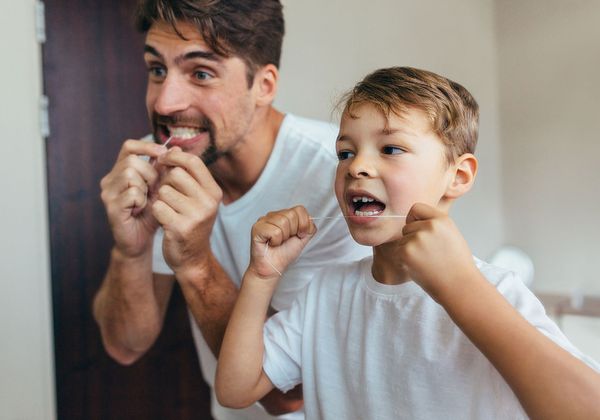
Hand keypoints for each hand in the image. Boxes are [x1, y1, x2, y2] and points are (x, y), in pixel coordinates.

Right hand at [100, 139, 166, 257]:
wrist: (141, 240)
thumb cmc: (150, 213)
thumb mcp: (160, 188)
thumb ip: (165, 170)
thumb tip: (176, 148)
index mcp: (120, 171)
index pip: (128, 147)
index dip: (146, 146)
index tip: (163, 153)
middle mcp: (110, 179)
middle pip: (132, 161)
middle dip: (150, 173)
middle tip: (155, 189)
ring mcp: (108, 193)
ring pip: (130, 174)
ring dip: (145, 187)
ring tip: (146, 200)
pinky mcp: (110, 206)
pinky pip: (131, 193)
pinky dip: (141, 200)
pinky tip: (140, 209)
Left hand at [151, 148, 222, 275]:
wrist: (192, 258)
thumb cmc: (190, 222)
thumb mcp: (195, 197)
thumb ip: (185, 173)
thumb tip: (173, 147)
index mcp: (214, 191)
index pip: (193, 162)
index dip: (174, 157)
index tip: (163, 160)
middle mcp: (209, 202)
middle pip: (176, 174)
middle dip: (165, 182)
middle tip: (166, 194)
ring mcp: (196, 216)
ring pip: (164, 191)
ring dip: (160, 198)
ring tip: (167, 210)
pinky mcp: (180, 228)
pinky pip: (158, 207)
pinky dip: (156, 212)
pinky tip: (163, 220)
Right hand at [249, 206, 316, 280]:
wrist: (273, 268)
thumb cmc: (285, 253)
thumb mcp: (303, 238)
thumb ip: (309, 227)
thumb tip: (310, 219)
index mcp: (284, 215)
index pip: (299, 209)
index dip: (303, 224)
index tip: (299, 235)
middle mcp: (273, 215)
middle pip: (291, 215)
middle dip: (293, 231)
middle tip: (285, 240)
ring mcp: (263, 220)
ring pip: (283, 222)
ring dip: (283, 237)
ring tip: (277, 242)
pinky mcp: (257, 228)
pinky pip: (275, 231)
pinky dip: (276, 241)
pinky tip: (270, 244)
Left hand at [397, 202, 477, 300]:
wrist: (459, 286)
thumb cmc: (457, 264)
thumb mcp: (451, 234)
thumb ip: (435, 224)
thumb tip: (415, 220)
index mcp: (442, 219)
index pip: (416, 208)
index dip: (415, 219)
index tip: (419, 229)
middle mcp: (429, 226)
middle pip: (407, 226)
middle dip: (413, 238)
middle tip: (429, 253)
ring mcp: (417, 239)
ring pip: (403, 240)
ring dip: (409, 250)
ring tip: (427, 261)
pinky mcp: (406, 252)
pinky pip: (398, 251)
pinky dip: (405, 260)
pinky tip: (420, 267)